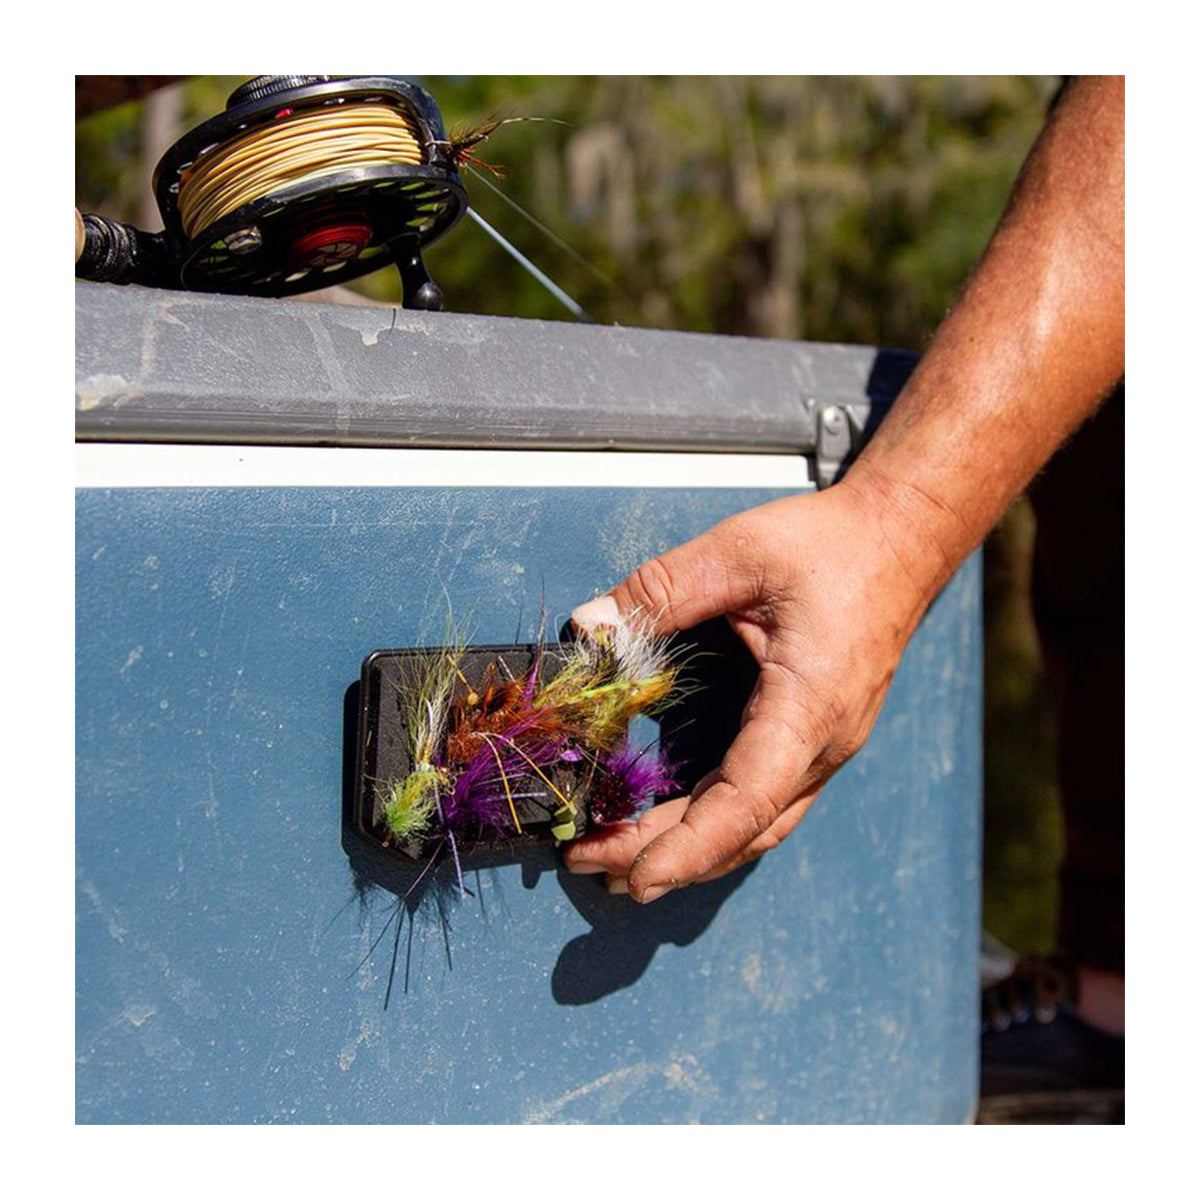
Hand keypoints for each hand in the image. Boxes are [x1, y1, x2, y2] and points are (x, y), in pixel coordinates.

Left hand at [564, 472, 945, 901]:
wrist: (900, 541)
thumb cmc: (830, 546)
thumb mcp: (736, 553)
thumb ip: (659, 592)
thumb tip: (588, 631)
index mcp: (810, 705)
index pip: (748, 800)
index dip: (690, 847)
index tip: (636, 877)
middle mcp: (823, 743)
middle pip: (742, 830)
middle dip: (663, 857)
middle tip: (583, 860)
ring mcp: (824, 748)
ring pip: (756, 826)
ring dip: (688, 850)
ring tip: (615, 862)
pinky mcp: (813, 739)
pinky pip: (763, 800)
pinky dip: (712, 824)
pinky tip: (668, 825)